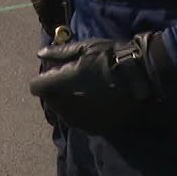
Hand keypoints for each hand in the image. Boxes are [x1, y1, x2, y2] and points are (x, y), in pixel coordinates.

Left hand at [29, 33, 164, 134]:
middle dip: (54, 92)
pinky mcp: (95, 128)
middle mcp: (67, 104)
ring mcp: (81, 119)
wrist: (140, 77)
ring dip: (67, 104)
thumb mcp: (85, 47)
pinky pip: (79, 122)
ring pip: (63, 113)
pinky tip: (93, 104)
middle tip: (70, 81)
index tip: (54, 73)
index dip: (42, 79)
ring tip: (83, 92)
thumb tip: (40, 54)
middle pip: (49, 101)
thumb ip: (59, 53)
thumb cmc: (111, 57)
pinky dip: (81, 114)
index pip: (36, 86)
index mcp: (62, 83)